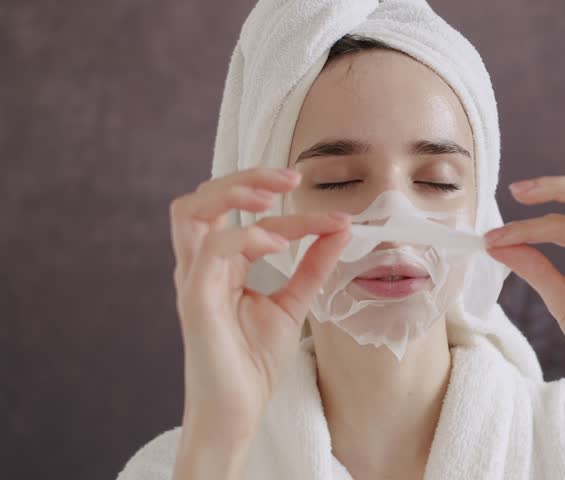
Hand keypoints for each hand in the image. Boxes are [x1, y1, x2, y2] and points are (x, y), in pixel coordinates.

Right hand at [169, 167, 349, 441]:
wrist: (237, 412)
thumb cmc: (254, 362)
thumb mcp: (293, 304)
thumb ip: (312, 266)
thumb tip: (340, 228)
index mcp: (220, 264)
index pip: (248, 217)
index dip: (294, 210)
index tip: (339, 217)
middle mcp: (200, 266)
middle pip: (202, 197)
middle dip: (246, 177)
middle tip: (292, 177)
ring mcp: (193, 280)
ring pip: (191, 210)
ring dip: (233, 191)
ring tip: (275, 194)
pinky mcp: (195, 300)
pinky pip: (212, 249)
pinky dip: (247, 235)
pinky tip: (280, 243)